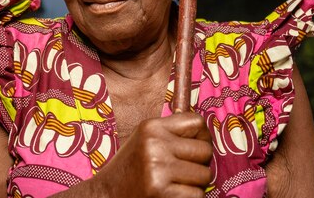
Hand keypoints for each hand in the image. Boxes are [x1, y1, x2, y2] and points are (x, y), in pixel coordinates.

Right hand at [95, 112, 212, 197]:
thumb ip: (171, 133)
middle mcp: (154, 144)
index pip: (196, 122)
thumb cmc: (131, 168)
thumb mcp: (145, 140)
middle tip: (184, 171)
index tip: (196, 147)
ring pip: (205, 175)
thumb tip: (206, 133)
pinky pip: (197, 194)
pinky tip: (171, 195)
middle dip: (201, 163)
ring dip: (195, 183)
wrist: (107, 194)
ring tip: (175, 184)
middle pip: (205, 150)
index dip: (203, 136)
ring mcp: (158, 168)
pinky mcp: (161, 192)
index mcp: (151, 127)